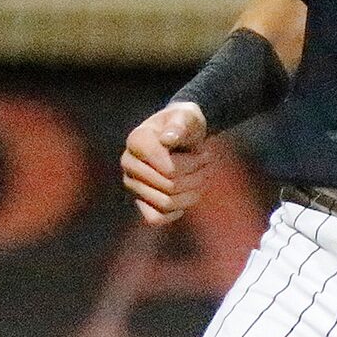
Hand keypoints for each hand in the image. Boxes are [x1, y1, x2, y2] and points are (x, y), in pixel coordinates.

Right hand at [123, 102, 211, 225]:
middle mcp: (128, 162)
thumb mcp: (188, 118)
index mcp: (137, 140)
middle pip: (170, 186)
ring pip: (166, 203)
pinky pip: (157, 218)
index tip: (204, 153)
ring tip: (203, 176)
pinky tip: (188, 192)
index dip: (191, 165)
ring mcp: (132, 183)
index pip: (168, 169)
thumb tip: (168, 139)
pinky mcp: (139, 201)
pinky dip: (178, 209)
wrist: (183, 136)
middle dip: (196, 176)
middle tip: (207, 162)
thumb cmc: (185, 124)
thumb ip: (180, 125)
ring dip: (192, 192)